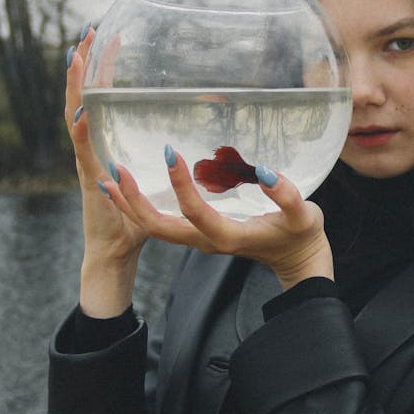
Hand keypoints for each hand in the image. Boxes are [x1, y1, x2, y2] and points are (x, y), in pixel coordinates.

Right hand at [66, 26, 147, 315]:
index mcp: (106, 144)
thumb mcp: (156, 179)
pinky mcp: (89, 182)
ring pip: (75, 117)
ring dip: (74, 87)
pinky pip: (83, 152)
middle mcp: (92, 148)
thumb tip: (205, 139)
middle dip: (84, 65)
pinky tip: (83, 111)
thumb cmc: (138, 218)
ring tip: (76, 57)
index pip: (103, 98)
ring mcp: (87, 163)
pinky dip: (80, 131)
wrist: (115, 252)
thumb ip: (171, 159)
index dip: (105, 70)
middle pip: (83, 98)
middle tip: (89, 31)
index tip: (111, 38)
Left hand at [97, 148, 333, 290]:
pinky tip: (125, 188)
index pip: (196, 212)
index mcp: (229, 236)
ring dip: (130, 204)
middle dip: (135, 201)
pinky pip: (161, 225)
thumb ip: (287, 196)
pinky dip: (139, 207)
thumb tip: (265, 171)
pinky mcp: (198, 234)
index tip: (169, 153)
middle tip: (116, 169)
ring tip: (109, 176)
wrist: (297, 260)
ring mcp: (200, 241)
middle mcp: (207, 242)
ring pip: (155, 228)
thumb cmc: (301, 235)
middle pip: (160, 227)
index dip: (180, 185)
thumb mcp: (304, 215)